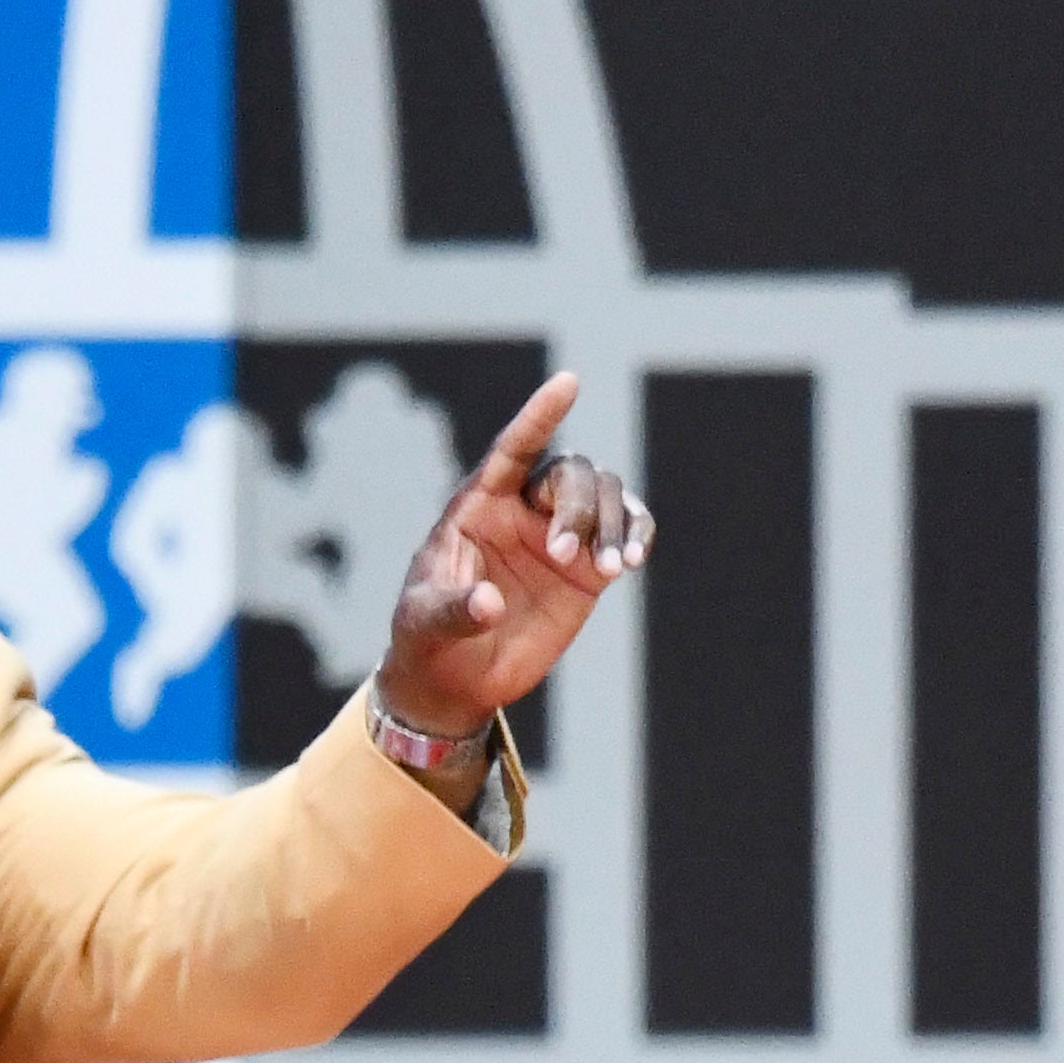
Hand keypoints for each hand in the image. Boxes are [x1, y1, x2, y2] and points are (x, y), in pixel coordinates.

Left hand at [372, 373, 649, 755]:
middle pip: (570, 473)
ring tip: (614, 569)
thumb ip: (454, 610)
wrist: (456, 679)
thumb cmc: (427, 637)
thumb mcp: (425, 622)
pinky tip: (633, 561)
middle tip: (567, 557)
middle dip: (578, 506)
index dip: (538, 417)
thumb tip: (487, 603)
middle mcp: (523, 509)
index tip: (568, 383)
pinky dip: (638, 534)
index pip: (511, 449)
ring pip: (605, 494)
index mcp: (477, 506)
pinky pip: (627, 530)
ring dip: (614, 525)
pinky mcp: (588, 569)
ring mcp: (559, 535)